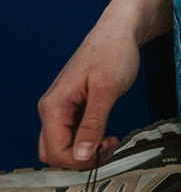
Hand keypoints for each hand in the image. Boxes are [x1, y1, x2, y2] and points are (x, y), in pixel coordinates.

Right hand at [39, 23, 141, 168]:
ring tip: (109, 140)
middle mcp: (51, 110)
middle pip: (53, 153)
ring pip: (61, 146)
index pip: (55, 151)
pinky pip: (71, 134)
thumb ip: (93, 124)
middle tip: (109, 147)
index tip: (107, 148)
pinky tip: (105, 134)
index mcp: (53, 107)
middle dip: (80, 159)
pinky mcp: (72, 108)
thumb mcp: (107, 89)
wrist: (118, 32)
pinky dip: (86, 141)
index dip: (80, 159)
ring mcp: (60, 109)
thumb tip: (82, 156)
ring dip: (83, 152)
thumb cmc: (113, 53)